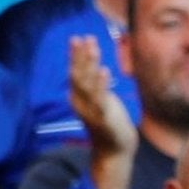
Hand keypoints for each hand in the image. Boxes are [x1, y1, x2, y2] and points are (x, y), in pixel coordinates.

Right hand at [67, 36, 137, 160]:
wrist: (114, 150)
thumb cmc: (109, 123)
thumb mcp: (101, 100)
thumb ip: (96, 86)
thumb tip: (94, 67)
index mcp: (78, 97)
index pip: (74, 72)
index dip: (75, 55)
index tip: (78, 38)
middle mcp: (80, 102)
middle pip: (77, 74)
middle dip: (81, 55)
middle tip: (85, 37)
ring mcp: (90, 110)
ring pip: (86, 82)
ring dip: (89, 63)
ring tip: (93, 47)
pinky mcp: (103, 117)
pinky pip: (100, 97)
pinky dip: (101, 83)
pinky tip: (104, 70)